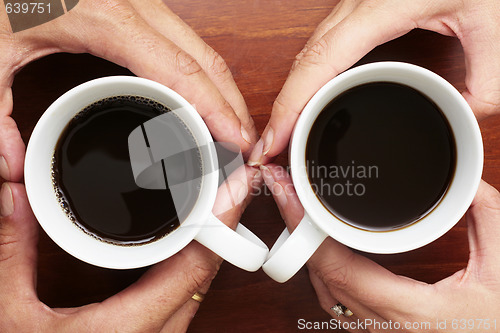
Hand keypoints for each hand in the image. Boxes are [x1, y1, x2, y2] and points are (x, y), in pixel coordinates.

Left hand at [0, 0, 256, 181]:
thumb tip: (12, 168)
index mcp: (106, 14)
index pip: (179, 70)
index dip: (214, 110)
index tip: (234, 142)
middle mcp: (135, 5)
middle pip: (205, 60)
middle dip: (231, 107)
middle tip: (243, 148)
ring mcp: (142, 4)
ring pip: (202, 50)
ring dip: (222, 92)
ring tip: (232, 132)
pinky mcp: (140, 8)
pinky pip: (186, 44)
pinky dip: (204, 78)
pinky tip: (205, 103)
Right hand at [0, 165, 260, 331]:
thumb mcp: (11, 316)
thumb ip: (13, 254)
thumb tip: (13, 196)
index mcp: (128, 330)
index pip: (194, 268)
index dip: (220, 224)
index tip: (234, 188)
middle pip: (206, 272)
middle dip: (221, 224)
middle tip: (228, 180)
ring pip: (200, 286)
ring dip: (211, 243)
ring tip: (217, 201)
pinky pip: (187, 297)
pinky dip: (194, 262)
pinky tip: (192, 239)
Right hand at [249, 0, 499, 164]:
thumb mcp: (491, 22)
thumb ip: (486, 78)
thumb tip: (466, 118)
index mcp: (381, 8)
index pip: (321, 63)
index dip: (291, 104)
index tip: (276, 138)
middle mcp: (357, 6)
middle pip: (304, 63)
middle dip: (282, 108)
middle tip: (272, 147)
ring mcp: (353, 7)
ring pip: (307, 54)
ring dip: (292, 94)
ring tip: (285, 131)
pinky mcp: (357, 12)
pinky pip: (321, 47)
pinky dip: (307, 79)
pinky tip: (308, 100)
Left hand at [261, 163, 499, 331]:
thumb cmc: (496, 322)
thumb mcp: (499, 269)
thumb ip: (484, 218)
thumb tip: (464, 182)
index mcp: (410, 312)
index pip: (338, 269)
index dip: (307, 231)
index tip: (290, 197)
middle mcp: (384, 326)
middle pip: (320, 275)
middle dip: (295, 230)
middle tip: (285, 191)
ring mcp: (377, 331)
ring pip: (322, 290)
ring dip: (305, 249)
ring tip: (296, 210)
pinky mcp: (377, 328)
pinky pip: (335, 300)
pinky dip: (321, 268)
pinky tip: (319, 245)